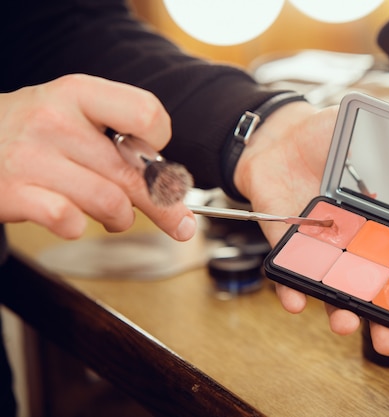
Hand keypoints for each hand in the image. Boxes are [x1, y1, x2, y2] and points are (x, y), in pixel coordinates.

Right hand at [0, 74, 195, 240]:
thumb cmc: (35, 131)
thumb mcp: (73, 112)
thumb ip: (118, 135)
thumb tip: (168, 180)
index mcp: (78, 94)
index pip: (146, 113)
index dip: (159, 140)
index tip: (153, 155)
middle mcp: (55, 121)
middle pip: (134, 173)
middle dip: (165, 205)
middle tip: (180, 224)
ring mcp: (31, 157)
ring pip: (110, 202)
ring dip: (121, 219)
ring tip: (114, 217)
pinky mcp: (13, 193)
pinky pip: (69, 220)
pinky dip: (79, 227)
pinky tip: (73, 220)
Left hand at [234, 101, 388, 355]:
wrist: (278, 136)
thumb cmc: (323, 134)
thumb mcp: (363, 133)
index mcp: (378, 220)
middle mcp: (352, 241)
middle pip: (370, 289)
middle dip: (380, 320)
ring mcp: (320, 246)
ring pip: (332, 289)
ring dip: (338, 312)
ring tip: (345, 324)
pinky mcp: (286, 244)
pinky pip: (288, 273)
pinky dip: (291, 288)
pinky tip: (296, 300)